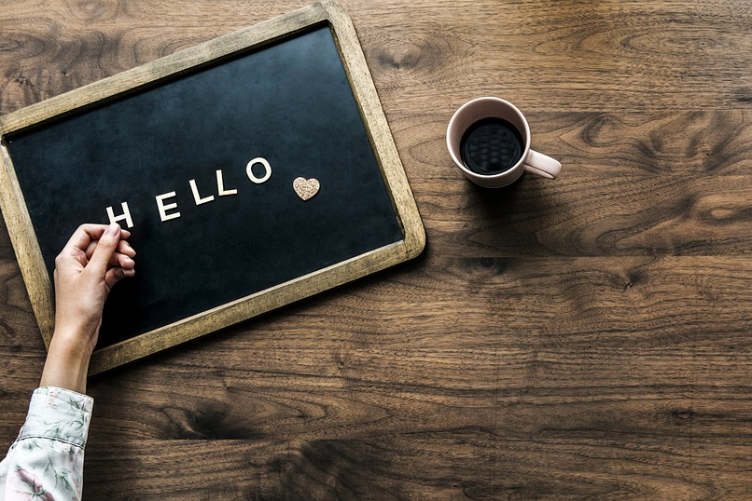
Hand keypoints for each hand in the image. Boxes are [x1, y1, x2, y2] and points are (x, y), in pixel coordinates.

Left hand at [41, 223, 135, 392]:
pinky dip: (120, 271)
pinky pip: (111, 272)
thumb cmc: (78, 306)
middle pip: (100, 246)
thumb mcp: (94, 273)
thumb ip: (106, 248)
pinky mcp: (97, 286)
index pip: (86, 232)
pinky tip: (129, 274)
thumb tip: (114, 228)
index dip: (105, 231)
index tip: (123, 234)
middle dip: (117, 248)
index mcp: (69, 257)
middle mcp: (77, 264)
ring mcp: (87, 275)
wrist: (78, 334)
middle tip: (131, 253)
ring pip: (108, 259)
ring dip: (121, 260)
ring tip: (131, 267)